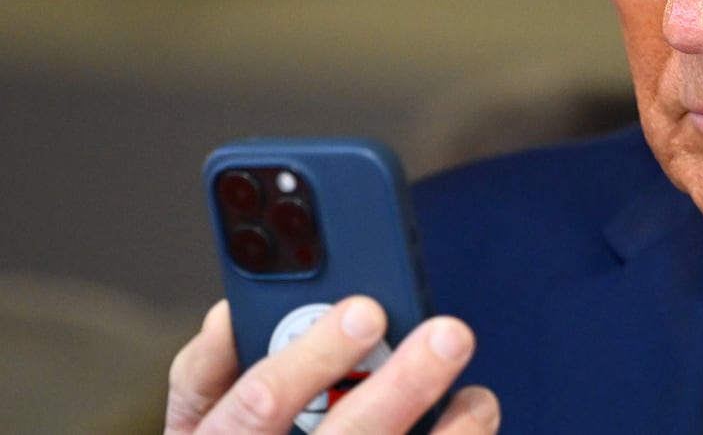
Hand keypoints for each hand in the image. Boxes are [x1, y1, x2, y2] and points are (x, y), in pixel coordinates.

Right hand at [166, 296, 499, 433]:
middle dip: (401, 384)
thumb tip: (232, 312)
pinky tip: (472, 422)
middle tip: (447, 336)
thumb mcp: (195, 423)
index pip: (257, 404)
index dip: (312, 359)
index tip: (366, 310)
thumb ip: (210, 368)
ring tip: (476, 398)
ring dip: (449, 432)